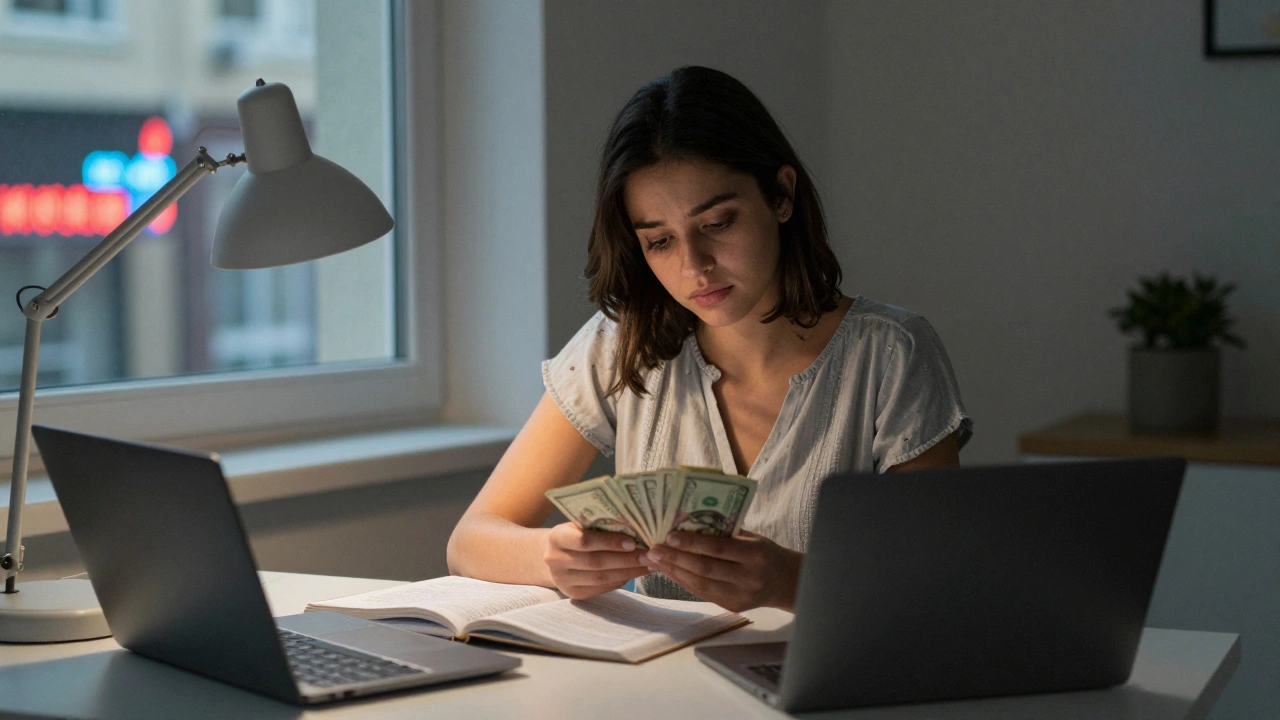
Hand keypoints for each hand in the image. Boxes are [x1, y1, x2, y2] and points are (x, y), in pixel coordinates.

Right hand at [542, 522, 649, 599]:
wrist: (556, 556)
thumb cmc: (575, 534)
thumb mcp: (581, 525)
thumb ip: (600, 526)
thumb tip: (635, 528)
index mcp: (557, 537)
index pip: (584, 541)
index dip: (609, 542)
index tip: (633, 542)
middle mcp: (556, 560)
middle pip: (595, 562)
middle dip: (626, 559)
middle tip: (649, 555)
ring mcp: (563, 580)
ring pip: (601, 578)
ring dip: (628, 572)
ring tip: (648, 565)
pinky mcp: (574, 594)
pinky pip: (601, 588)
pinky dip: (621, 580)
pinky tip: (636, 573)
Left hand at [643, 530, 801, 612]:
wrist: (785, 582)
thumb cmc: (764, 552)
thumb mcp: (752, 538)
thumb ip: (725, 533)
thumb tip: (687, 522)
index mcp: (755, 555)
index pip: (718, 548)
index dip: (692, 543)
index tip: (669, 536)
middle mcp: (748, 577)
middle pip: (705, 568)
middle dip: (676, 559)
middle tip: (653, 549)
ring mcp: (740, 595)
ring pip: (700, 584)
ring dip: (674, 572)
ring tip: (655, 560)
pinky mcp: (732, 606)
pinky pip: (702, 593)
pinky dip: (683, 582)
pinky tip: (669, 571)